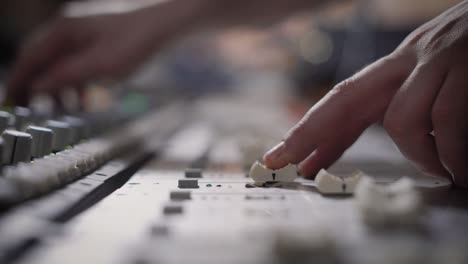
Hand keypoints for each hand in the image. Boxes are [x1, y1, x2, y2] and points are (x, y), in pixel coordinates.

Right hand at [7, 1, 202, 104]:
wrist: (162, 31)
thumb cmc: (133, 42)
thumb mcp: (98, 65)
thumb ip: (65, 76)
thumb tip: (36, 89)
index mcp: (63, 32)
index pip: (30, 58)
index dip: (19, 81)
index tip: (10, 101)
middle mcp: (69, 35)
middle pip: (42, 64)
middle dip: (36, 88)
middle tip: (30, 110)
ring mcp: (83, 42)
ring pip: (60, 70)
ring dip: (58, 91)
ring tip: (60, 111)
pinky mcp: (96, 51)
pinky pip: (78, 71)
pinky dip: (76, 87)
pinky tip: (83, 102)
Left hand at [263, 1, 467, 186]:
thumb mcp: (443, 78)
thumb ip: (418, 105)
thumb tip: (411, 143)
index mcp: (402, 65)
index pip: (345, 101)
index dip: (312, 131)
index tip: (286, 157)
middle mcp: (412, 57)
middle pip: (344, 98)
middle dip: (309, 133)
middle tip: (283, 162)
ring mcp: (440, 58)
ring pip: (402, 119)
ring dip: (422, 156)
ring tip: (449, 172)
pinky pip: (448, 119)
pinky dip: (455, 152)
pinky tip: (464, 168)